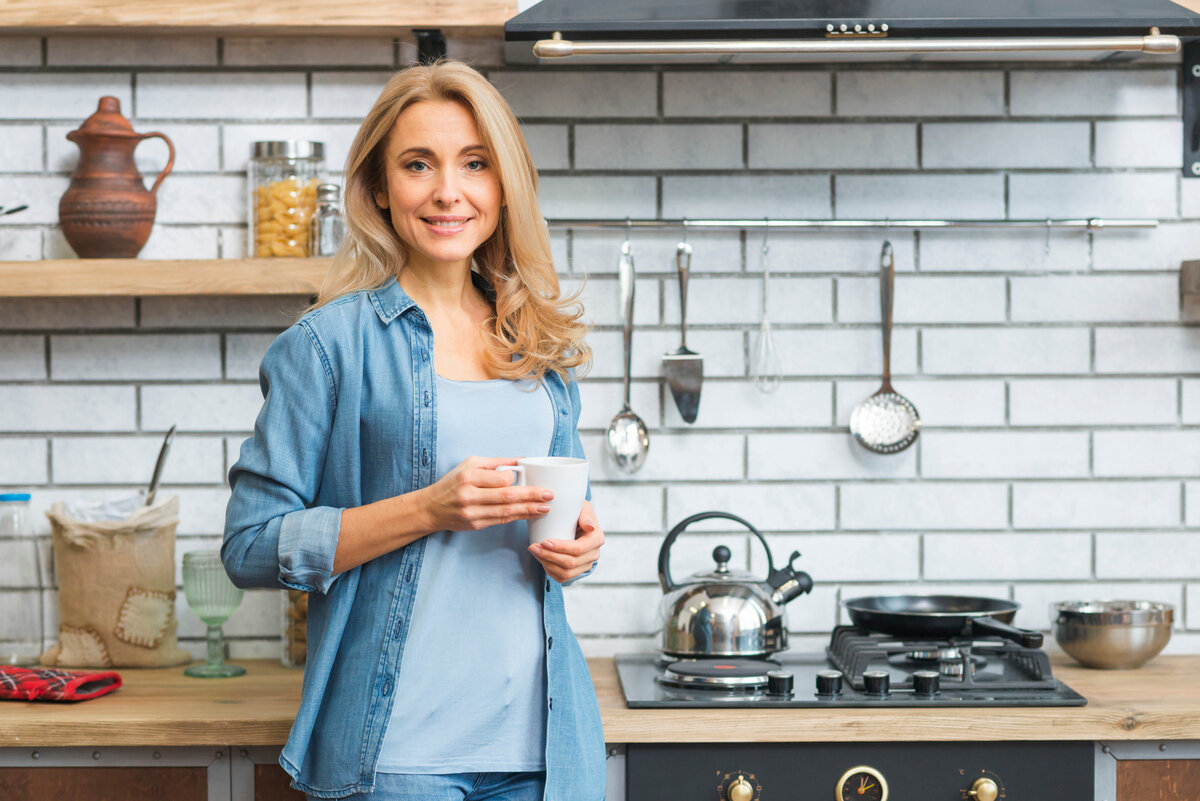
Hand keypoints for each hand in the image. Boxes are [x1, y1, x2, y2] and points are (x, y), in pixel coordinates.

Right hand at [421, 456, 551, 531]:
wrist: (430, 508)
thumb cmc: (452, 482)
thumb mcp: (470, 464)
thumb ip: (496, 462)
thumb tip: (522, 460)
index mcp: (469, 476)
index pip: (500, 479)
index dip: (516, 480)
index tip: (528, 478)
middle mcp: (469, 495)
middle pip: (506, 496)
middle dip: (531, 496)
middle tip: (548, 495)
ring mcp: (471, 512)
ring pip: (505, 512)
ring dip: (528, 510)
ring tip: (545, 507)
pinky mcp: (474, 525)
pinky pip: (500, 520)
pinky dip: (516, 517)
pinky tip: (529, 514)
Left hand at [529, 500, 603, 582]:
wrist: (577, 521)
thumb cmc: (578, 512)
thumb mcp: (583, 507)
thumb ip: (586, 513)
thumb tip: (589, 526)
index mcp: (597, 539)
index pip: (579, 549)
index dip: (561, 548)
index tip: (545, 542)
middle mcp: (594, 554)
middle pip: (570, 563)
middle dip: (549, 556)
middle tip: (533, 547)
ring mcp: (586, 564)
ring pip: (566, 573)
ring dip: (547, 564)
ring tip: (535, 552)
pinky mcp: (577, 571)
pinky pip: (563, 577)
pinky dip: (550, 571)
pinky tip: (541, 560)